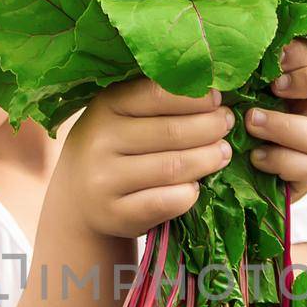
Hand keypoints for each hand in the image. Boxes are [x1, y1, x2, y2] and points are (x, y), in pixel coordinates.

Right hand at [58, 77, 235, 239]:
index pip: (159, 94)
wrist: (78, 199)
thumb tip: (214, 92)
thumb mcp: (123, 115)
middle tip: (227, 126)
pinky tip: (196, 187)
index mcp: (106, 106)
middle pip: (172, 132)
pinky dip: (189, 194)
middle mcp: (100, 141)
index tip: (218, 100)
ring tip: (222, 153)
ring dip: (207, 160)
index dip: (196, 97)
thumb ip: (158, 101)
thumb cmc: (115, 148)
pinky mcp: (115, 213)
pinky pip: (166, 201)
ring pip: (173, 167)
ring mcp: (105, 180)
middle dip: (210, 127)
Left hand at [243, 38, 306, 198]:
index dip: (301, 53)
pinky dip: (280, 160)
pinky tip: (255, 156)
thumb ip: (246, 74)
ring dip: (285, 127)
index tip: (274, 58)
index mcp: (306, 81)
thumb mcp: (240, 92)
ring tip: (251, 123)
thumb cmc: (238, 119)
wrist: (237, 170)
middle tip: (275, 87)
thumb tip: (234, 53)